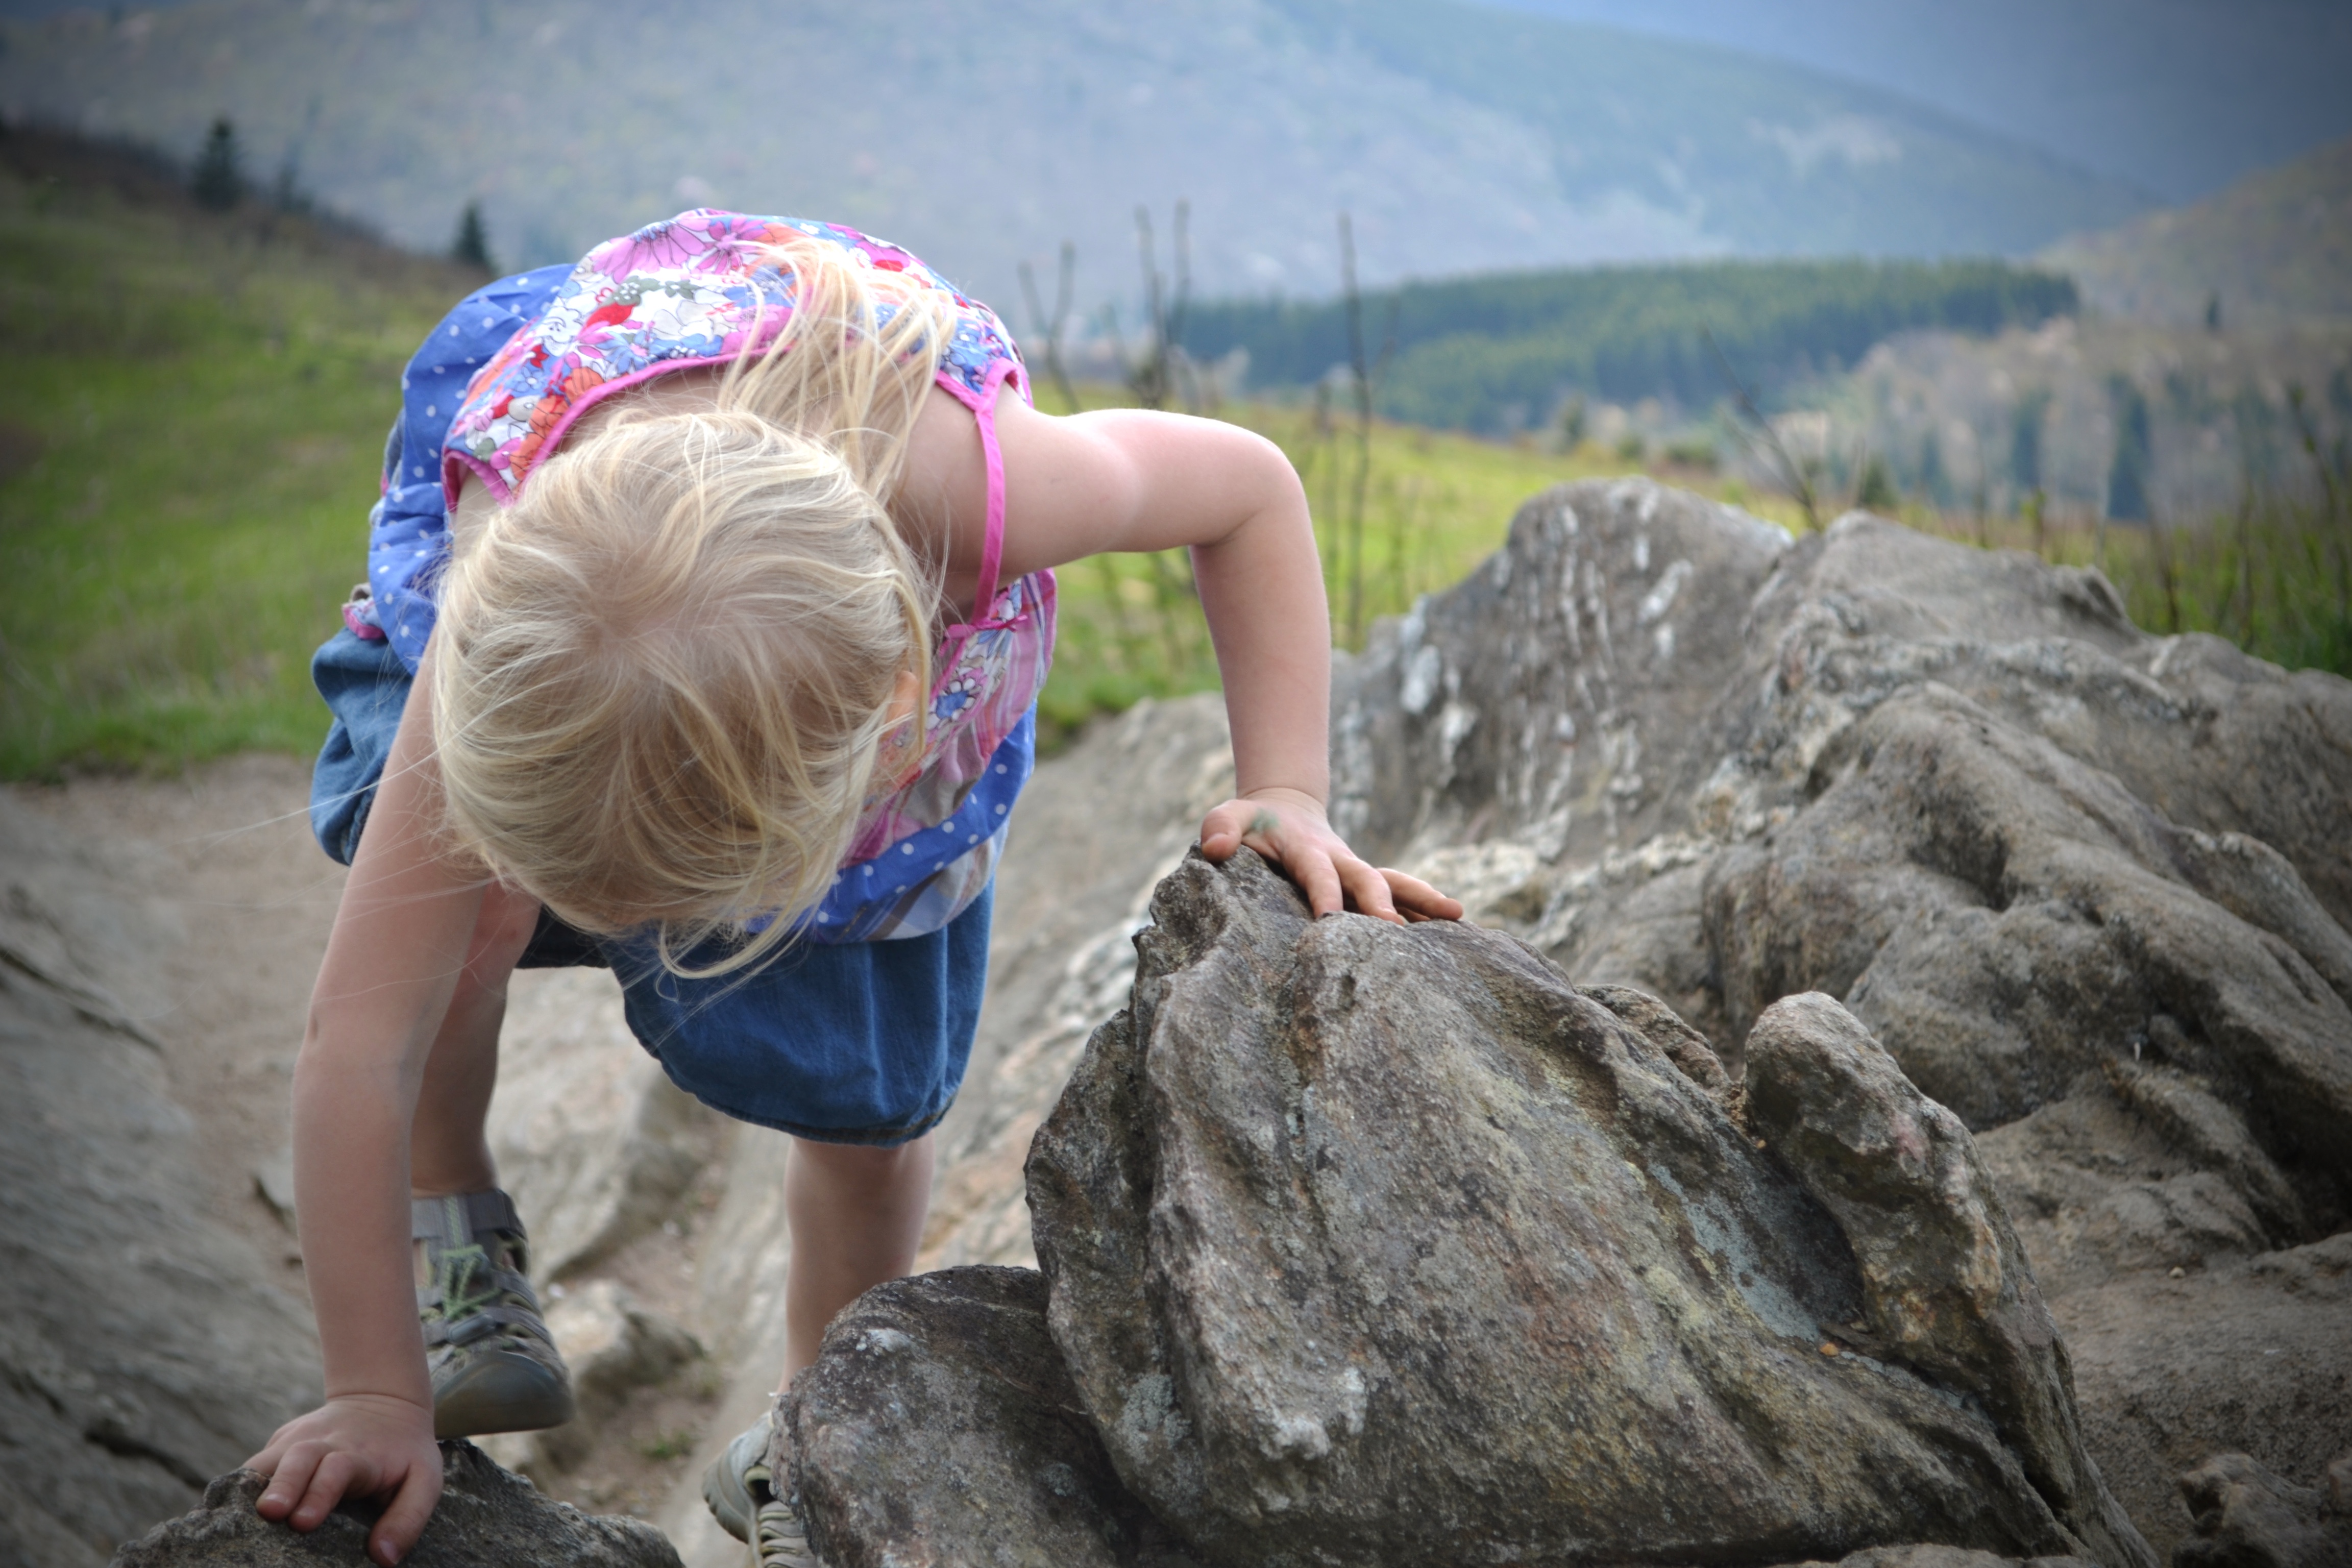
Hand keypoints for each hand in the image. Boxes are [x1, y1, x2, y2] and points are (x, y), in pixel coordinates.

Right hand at [248, 1392, 441, 1565]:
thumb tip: (383, 1558)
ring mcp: (296, 1439)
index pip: (339, 1469)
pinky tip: (221, 1512)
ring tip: (229, 1515)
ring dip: (251, 1486)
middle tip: (269, 1513)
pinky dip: (237, 1487)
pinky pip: (253, 1467)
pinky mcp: (278, 1443)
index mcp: (361, 1454)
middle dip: (282, 1486)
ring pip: (268, 1459)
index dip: (320, 1493)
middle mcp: (325, 1443)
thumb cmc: (405, 1454)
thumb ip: (408, 1517)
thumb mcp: (425, 1480)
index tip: (303, 1521)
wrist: (384, 1403)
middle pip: (298, 1459)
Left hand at [1199, 787, 1463, 923]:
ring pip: (1395, 882)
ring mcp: (1357, 870)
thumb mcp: (1229, 816)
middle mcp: (1339, 859)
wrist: (1286, 808)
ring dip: (1422, 898)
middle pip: (1367, 878)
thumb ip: (1218, 828)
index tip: (1329, 920)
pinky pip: (1400, 894)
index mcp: (1306, 848)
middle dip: (1382, 901)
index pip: (1316, 873)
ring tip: (1456, 914)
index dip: (1324, 893)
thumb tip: (1214, 849)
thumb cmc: (1253, 821)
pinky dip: (1425, 909)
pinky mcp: (1366, 882)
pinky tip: (1454, 932)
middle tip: (1393, 929)